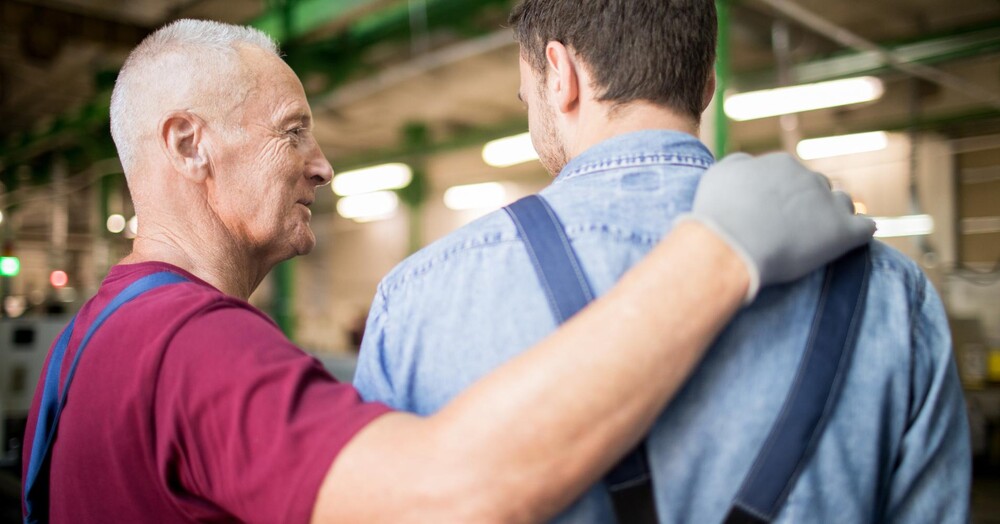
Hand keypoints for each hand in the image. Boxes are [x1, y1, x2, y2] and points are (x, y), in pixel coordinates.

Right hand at [681, 152, 874, 301]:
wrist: (732, 244)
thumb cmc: (719, 212)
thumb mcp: (719, 174)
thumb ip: (739, 165)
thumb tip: (750, 165)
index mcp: (782, 164)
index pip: (791, 175)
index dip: (782, 195)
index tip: (771, 213)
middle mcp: (809, 178)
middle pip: (818, 186)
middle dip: (810, 203)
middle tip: (793, 227)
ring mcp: (828, 204)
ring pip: (842, 203)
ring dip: (835, 214)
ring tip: (821, 236)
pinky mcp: (843, 232)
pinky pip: (865, 228)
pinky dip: (860, 233)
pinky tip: (853, 241)